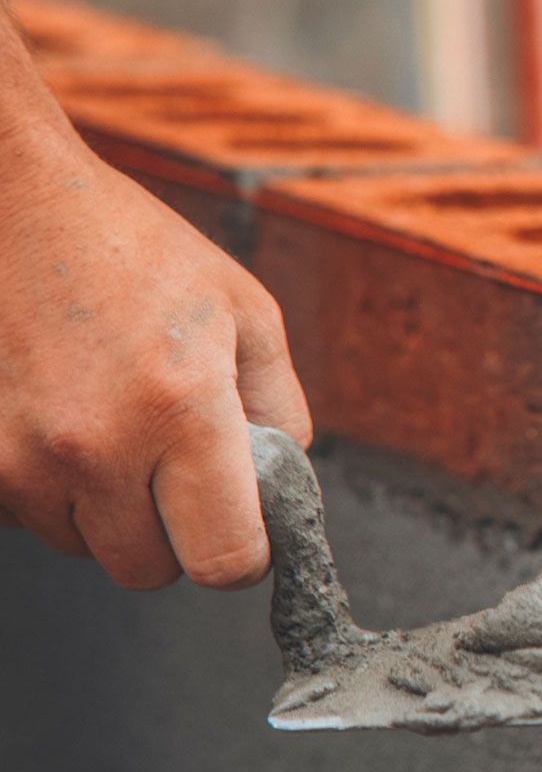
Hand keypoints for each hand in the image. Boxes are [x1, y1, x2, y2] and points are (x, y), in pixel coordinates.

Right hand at [0, 129, 311, 589]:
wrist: (14, 201)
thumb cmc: (135, 251)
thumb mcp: (248, 314)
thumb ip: (282, 412)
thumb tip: (284, 488)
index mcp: (183, 412)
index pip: (224, 561)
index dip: (242, 551)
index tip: (240, 522)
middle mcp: (96, 447)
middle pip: (150, 570)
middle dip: (171, 530)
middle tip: (171, 459)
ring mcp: (20, 458)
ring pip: (83, 546)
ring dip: (103, 507)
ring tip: (109, 419)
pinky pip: (25, 517)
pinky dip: (46, 487)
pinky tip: (58, 418)